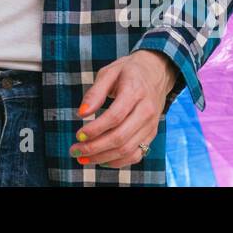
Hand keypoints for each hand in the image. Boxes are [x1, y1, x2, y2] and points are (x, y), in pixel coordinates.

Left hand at [68, 50, 175, 167]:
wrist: (157, 72)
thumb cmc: (128, 71)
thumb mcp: (109, 72)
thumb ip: (95, 92)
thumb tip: (81, 113)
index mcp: (135, 92)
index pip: (115, 117)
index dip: (95, 129)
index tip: (78, 135)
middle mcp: (146, 111)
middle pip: (120, 137)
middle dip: (95, 147)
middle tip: (75, 151)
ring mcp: (151, 125)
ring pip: (128, 149)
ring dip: (103, 157)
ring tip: (84, 158)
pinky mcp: (151, 134)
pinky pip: (137, 154)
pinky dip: (119, 161)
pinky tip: (101, 160)